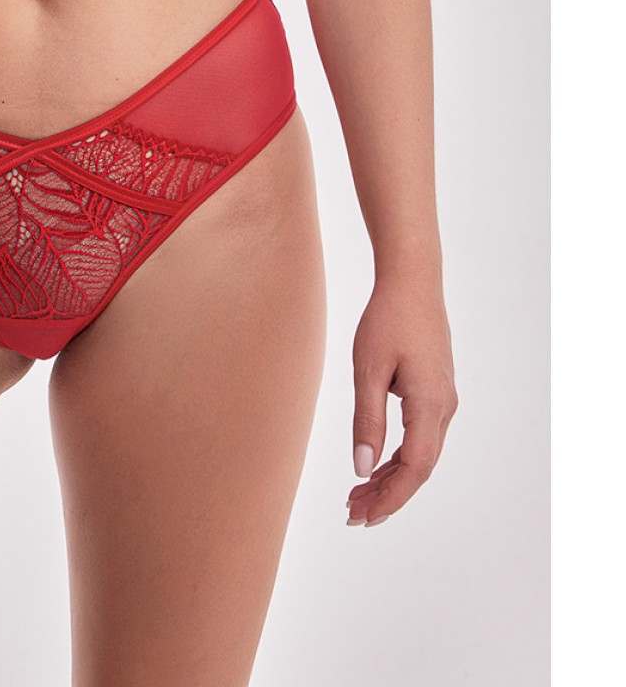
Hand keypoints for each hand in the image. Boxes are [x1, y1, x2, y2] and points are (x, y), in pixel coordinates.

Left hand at [346, 269, 457, 526]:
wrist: (412, 281)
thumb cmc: (388, 319)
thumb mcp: (368, 369)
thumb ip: (367, 419)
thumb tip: (362, 468)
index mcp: (431, 404)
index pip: (415, 468)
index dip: (390, 497)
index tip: (363, 516)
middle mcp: (445, 408)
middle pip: (420, 468)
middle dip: (388, 495)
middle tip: (352, 514)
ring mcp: (444, 400)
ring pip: (421, 454)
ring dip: (391, 478)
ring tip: (357, 496)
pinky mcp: (436, 392)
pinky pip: (421, 437)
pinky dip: (398, 456)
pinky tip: (376, 464)